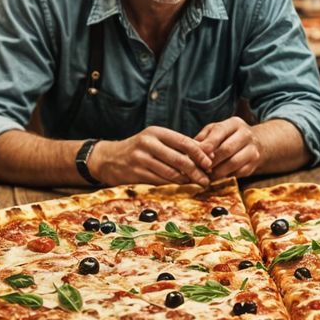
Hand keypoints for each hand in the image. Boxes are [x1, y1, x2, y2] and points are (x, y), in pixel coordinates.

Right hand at [88, 127, 213, 186]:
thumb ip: (174, 146)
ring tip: (197, 184)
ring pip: (170, 173)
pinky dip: (173, 185)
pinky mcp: (136, 173)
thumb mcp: (154, 140)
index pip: (184, 142)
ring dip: (186, 181)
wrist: (108, 158)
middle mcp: (148, 143)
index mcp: (156, 132)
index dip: (199, 153)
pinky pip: (160, 181)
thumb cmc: (139, 149)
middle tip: (207, 179)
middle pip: (179, 159)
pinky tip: (181, 187)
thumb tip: (203, 156)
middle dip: (196, 171)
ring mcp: (140, 158)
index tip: (210, 163)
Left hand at [195, 117, 259, 178]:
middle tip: (200, 168)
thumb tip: (192, 148)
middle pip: (227, 149)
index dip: (209, 143)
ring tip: (206, 175)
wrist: (255, 143)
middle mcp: (246, 135)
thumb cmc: (228, 136)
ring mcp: (252, 150)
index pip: (220, 131)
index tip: (200, 153)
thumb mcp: (216, 130)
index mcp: (234, 123)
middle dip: (212, 160)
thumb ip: (204, 137)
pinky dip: (225, 177)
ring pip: (233, 163)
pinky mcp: (253, 164)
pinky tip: (216, 178)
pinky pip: (238, 173)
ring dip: (217, 171)